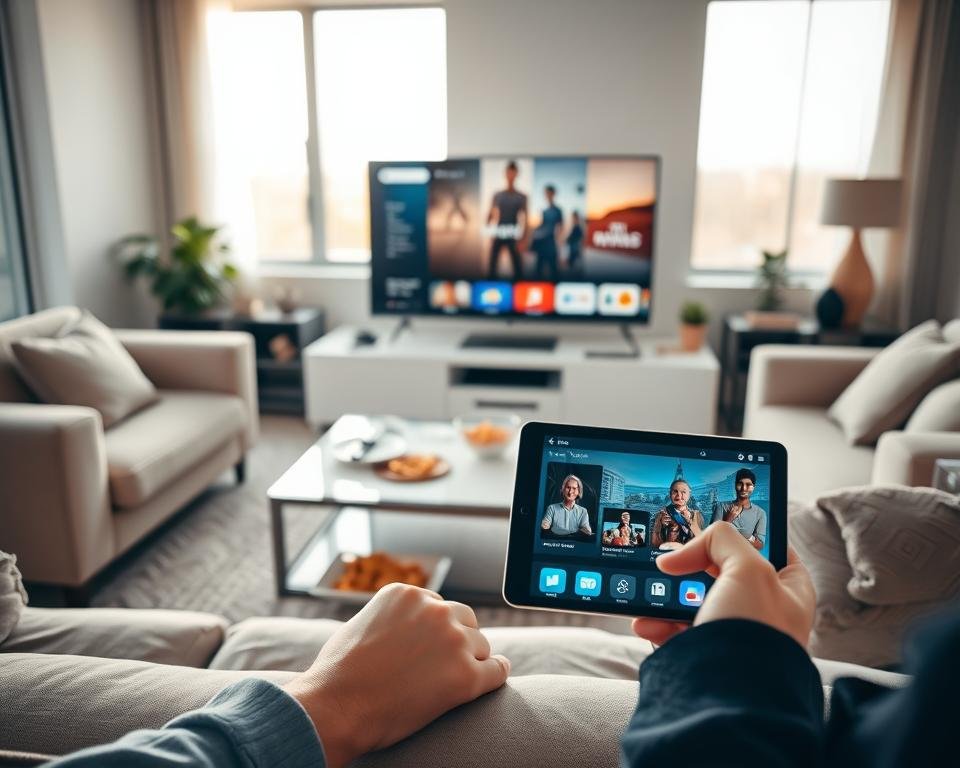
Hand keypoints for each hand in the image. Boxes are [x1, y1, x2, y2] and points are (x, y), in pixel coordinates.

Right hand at [283, 584, 509, 767]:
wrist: (334, 708)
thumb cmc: (338, 674)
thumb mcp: (361, 624)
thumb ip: (391, 617)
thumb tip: (404, 624)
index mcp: (408, 594)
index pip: (439, 606)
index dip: (436, 630)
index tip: (430, 648)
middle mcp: (434, 610)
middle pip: (465, 620)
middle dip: (458, 640)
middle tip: (443, 665)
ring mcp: (452, 642)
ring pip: (481, 646)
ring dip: (471, 660)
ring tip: (449, 682)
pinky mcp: (466, 676)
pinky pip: (497, 671)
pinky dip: (496, 674)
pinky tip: (495, 676)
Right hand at [631, 522, 813, 648]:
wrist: (734, 699)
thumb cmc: (756, 634)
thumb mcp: (747, 567)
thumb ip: (719, 540)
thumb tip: (678, 556)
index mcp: (789, 589)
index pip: (768, 547)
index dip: (740, 534)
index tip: (709, 526)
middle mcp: (766, 612)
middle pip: (722, 573)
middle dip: (691, 568)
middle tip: (670, 561)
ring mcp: (736, 636)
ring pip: (695, 604)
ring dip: (667, 599)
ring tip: (649, 596)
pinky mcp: (709, 658)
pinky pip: (678, 634)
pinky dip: (659, 626)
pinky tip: (646, 624)